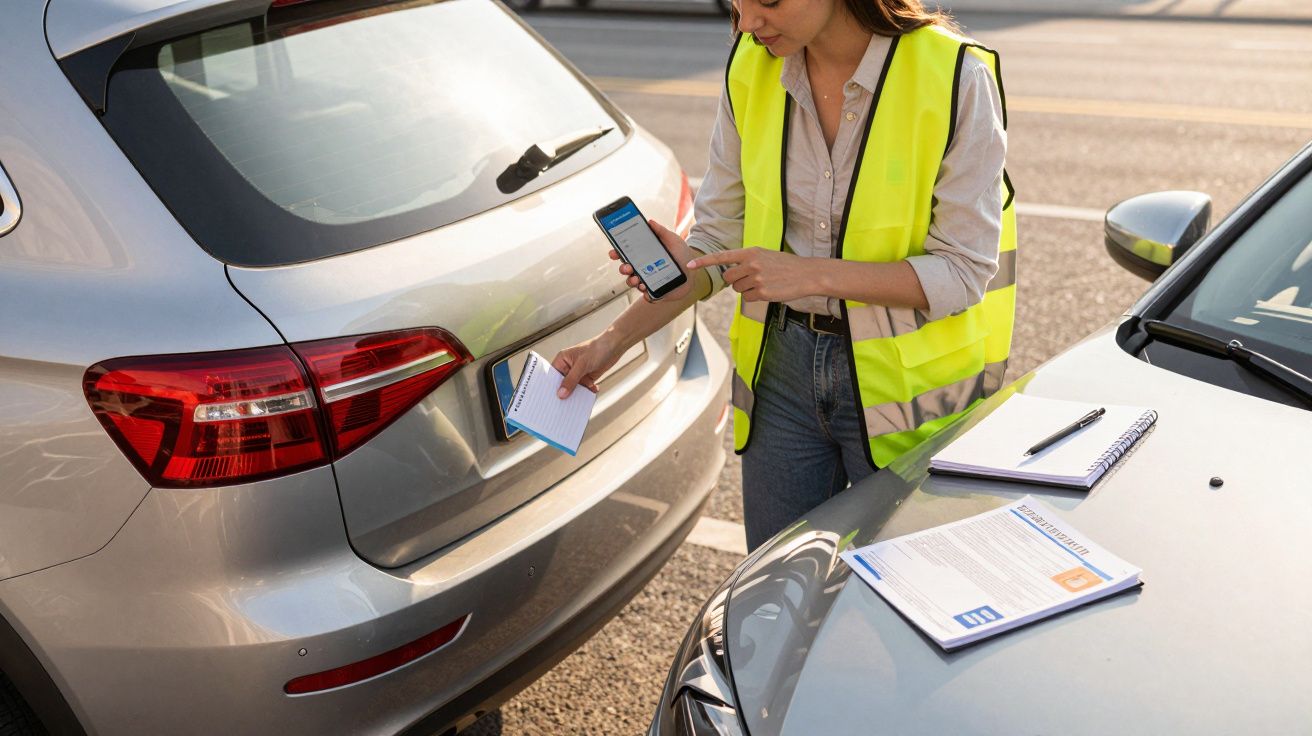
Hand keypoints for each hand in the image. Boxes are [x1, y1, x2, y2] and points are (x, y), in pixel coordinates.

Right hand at [552, 336, 622, 398]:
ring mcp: (578, 373)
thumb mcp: (582, 365)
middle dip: (566, 393)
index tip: (552, 399)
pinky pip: (584, 389)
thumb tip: (561, 393)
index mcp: (562, 359)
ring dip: (578, 393)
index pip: (553, 376)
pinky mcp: (587, 377)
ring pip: (574, 388)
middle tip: (566, 403)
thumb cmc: (597, 348)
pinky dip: (587, 392)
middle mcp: (568, 366)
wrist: (615, 346)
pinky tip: (592, 391)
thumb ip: (571, 380)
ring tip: (581, 398)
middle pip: (563, 384)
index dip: (552, 387)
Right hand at [613, 219, 694, 302]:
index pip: (626, 254)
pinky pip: (646, 295)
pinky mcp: (655, 291)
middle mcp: (643, 268)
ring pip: (633, 282)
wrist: (695, 270)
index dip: (617, 253)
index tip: (613, 252)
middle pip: (626, 269)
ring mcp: (648, 280)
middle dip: (623, 269)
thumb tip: (650, 221)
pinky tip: (646, 288)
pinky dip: (644, 293)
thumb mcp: (672, 240)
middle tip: (627, 267)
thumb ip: (661, 231)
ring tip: (636, 279)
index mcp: (644, 255)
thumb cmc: (682, 254)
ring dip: (631, 281)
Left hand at [687, 248, 816, 302]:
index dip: (704, 262)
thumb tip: (730, 274)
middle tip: (752, 279)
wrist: (806, 274)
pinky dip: (756, 297)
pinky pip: (748, 299)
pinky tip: (768, 290)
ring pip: (738, 290)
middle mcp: (751, 264)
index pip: (722, 257)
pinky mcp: (762, 293)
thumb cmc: (785, 265)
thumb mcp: (765, 255)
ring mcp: (756, 279)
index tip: (689, 265)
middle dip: (736, 281)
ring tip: (764, 283)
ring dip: (747, 289)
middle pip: (729, 278)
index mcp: (751, 252)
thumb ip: (747, 261)